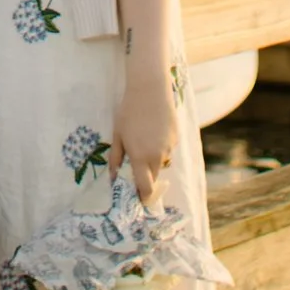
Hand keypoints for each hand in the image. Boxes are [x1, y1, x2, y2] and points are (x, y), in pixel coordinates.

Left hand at [111, 61, 178, 202]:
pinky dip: (160, 146)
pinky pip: (168, 149)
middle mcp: (158, 156)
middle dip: (146, 176)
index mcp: (141, 157)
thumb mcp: (118, 134)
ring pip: (161, 162)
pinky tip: (153, 130)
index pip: (145, 187)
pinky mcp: (176, 137)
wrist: (150, 89)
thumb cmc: (129, 111)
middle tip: (136, 166)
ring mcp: (169, 147)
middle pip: (154, 176)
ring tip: (144, 140)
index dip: (143, 196)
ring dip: (153, 159)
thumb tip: (114, 176)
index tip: (138, 199)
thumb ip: (116, 158)